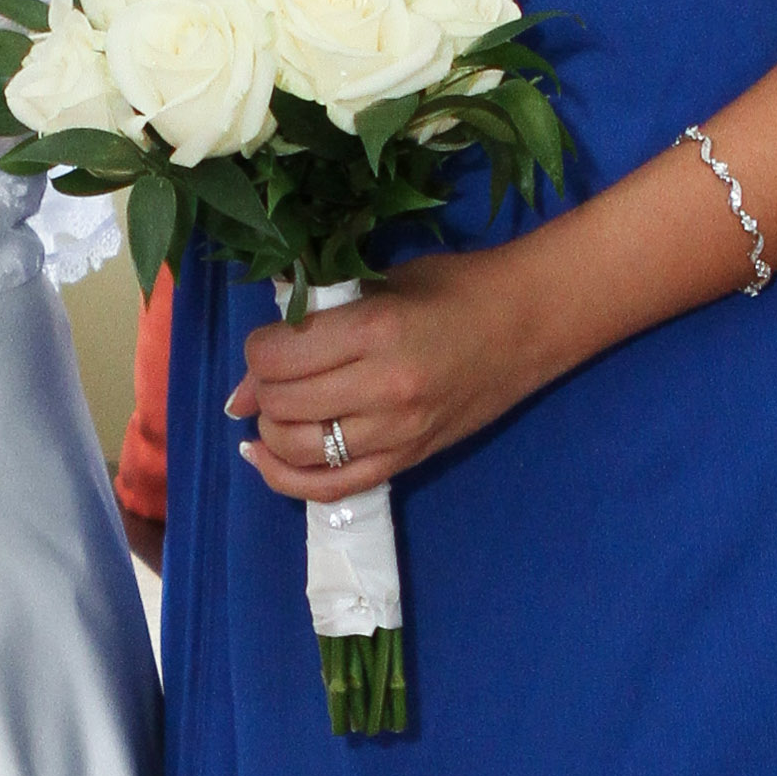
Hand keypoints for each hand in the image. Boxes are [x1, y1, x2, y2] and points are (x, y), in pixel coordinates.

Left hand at [229, 247, 550, 505]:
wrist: (529, 325)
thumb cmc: (457, 289)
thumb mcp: (382, 286)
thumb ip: (314, 323)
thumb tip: (247, 378)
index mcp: (377, 330)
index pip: (277, 356)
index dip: (258, 348)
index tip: (270, 339)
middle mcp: (383, 389)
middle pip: (281, 405)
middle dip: (262, 388)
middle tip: (276, 371)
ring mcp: (396, 433)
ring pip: (296, 451)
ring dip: (272, 430)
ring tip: (278, 408)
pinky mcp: (406, 462)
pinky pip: (328, 489)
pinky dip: (285, 478)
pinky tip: (266, 455)